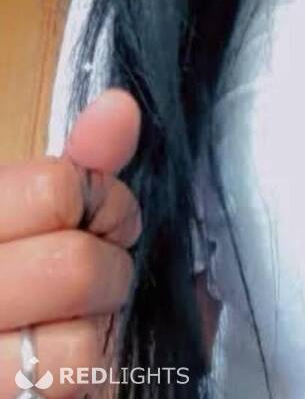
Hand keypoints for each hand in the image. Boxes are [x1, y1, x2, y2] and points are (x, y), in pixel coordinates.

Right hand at [0, 88, 141, 396]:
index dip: (105, 202)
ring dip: (99, 333)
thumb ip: (80, 165)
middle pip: (76, 267)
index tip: (104, 219)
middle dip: (109, 269)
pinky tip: (68, 365)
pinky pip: (73, 391)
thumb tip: (121, 107)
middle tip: (100, 274)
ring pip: (79, 346)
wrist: (4, 350)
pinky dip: (89, 379)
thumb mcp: (36, 211)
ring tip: (82, 322)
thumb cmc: (21, 271)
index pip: (58, 190)